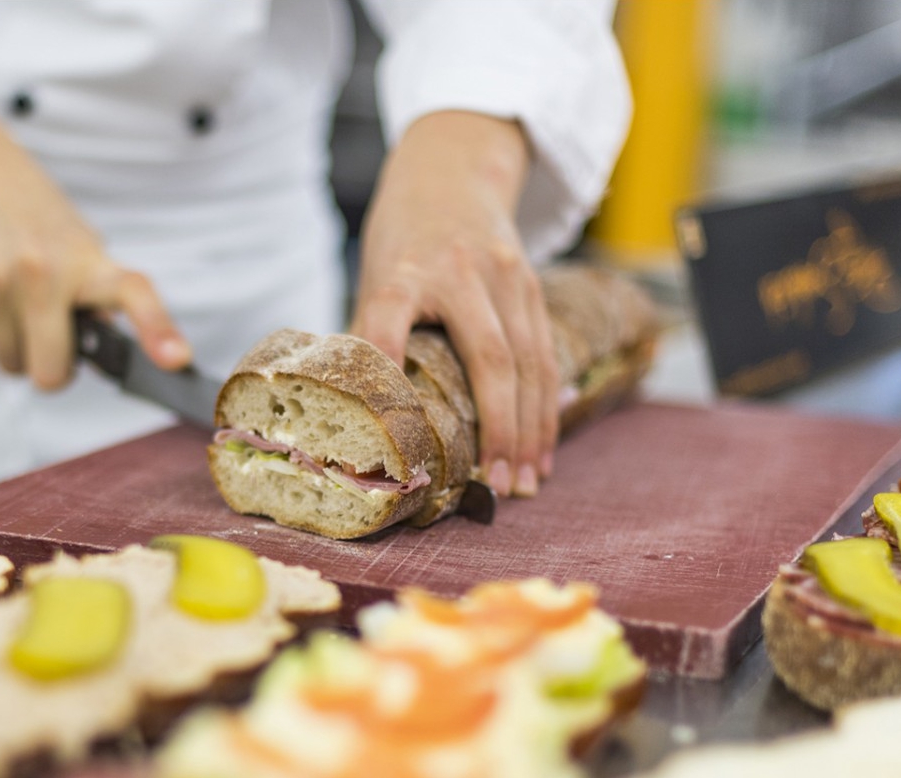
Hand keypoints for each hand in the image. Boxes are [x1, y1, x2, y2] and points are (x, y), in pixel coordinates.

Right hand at [0, 114, 190, 389]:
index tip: (178, 359)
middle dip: (56, 367)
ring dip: (22, 349)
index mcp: (88, 261)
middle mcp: (42, 272)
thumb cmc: (40, 222)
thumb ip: (98, 301)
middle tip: (56, 336)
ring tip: (21, 306)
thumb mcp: (84, 248)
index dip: (157, 329)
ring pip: (15, 367)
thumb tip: (109, 356)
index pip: (132, 294)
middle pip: (52, 374)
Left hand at [350, 111, 555, 497]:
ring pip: (529, 363)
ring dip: (531, 430)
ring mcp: (505, 276)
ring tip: (526, 483)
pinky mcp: (532, 285)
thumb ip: (372, 337)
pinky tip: (543, 451)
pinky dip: (547, 408)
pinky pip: (546, 357)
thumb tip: (353, 418)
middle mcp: (460, 272)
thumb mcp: (374, 274)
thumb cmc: (403, 238)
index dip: (383, 359)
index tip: (387, 419)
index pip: (387, 316)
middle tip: (497, 486)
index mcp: (403, 271)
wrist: (454, 168)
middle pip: (488, 358)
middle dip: (497, 429)